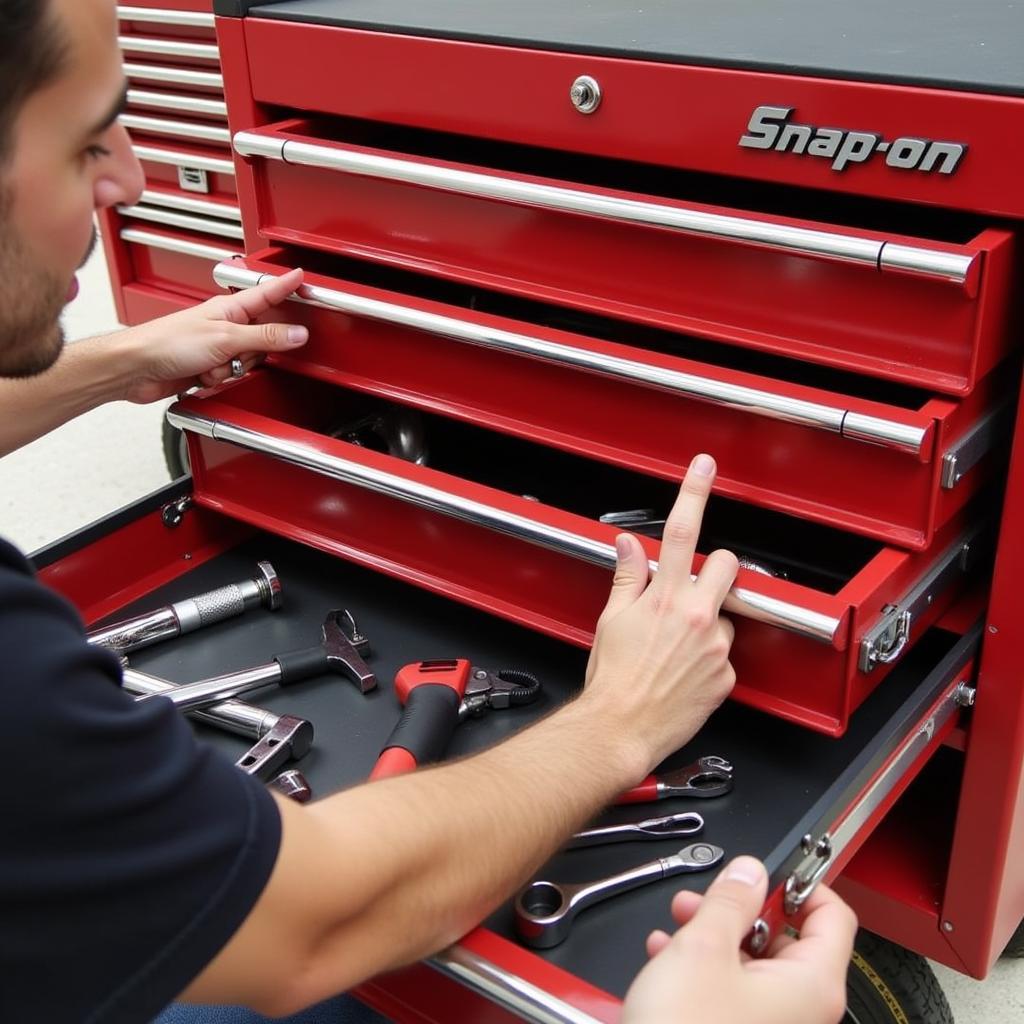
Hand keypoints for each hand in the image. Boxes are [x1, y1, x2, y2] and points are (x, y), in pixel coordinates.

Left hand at [118, 267, 308, 402]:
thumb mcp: (225, 338)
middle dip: (254, 352)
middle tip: (239, 353)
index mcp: (228, 308)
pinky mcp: (207, 367)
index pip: (266, 293)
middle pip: (264, 337)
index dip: (285, 285)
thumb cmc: (166, 342)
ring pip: (248, 361)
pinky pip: (231, 375)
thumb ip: (265, 337)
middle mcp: (224, 325)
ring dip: (232, 369)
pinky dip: (219, 380)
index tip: (302, 276)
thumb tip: (297, 333)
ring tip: (213, 365)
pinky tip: (203, 376)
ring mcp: (216, 347)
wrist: (136, 368)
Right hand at [582, 453, 737, 773]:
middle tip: (696, 585)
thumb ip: (627, 577)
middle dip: (716, 569)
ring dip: (710, 621)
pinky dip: (710, 658)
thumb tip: (630, 547)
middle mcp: (697, 617)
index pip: (683, 531)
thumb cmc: (613, 680)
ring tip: (680, 645)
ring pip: (727, 614)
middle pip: (727, 565)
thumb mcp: (612, 620)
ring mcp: (715, 647)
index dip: (694, 492)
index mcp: (665, 597)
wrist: (622, 728)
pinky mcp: (726, 676)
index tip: (704, 468)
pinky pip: (725, 655)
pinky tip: (686, 670)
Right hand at [622, 857, 856, 1023]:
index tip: (766, 871)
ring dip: (715, 939)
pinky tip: (667, 960)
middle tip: (703, 899)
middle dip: (740, 913)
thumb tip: (750, 872)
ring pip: (754, 967)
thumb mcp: (703, 947)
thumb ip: (730, 900)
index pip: (834, 916)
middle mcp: (803, 1012)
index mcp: (812, 985)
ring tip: (676, 927)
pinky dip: (704, 972)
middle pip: (786, 940)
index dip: (802, 886)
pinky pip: (735, 995)